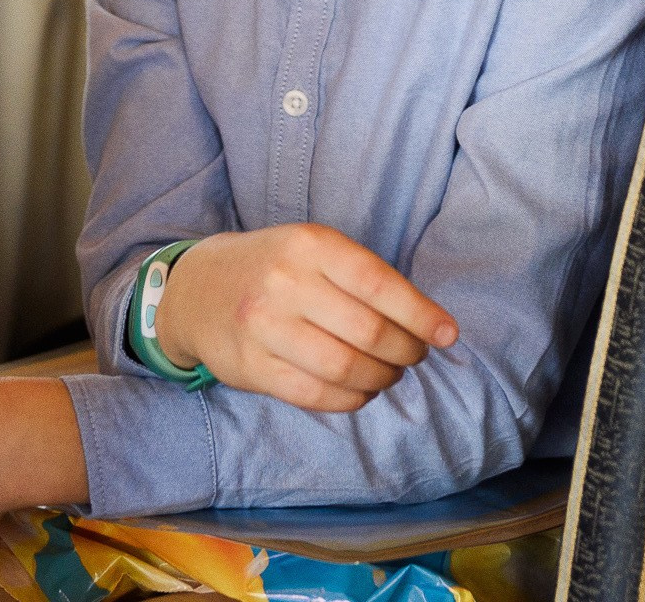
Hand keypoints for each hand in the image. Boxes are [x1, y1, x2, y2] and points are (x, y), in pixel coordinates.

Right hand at [154, 224, 458, 413]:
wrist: (197, 290)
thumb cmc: (274, 268)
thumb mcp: (312, 250)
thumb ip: (362, 277)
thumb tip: (429, 322)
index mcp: (310, 245)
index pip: (379, 284)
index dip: (420, 314)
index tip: (447, 334)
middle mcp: (285, 283)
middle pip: (368, 332)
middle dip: (406, 352)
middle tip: (414, 356)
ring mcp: (264, 327)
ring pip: (345, 368)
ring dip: (381, 379)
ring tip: (388, 374)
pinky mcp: (251, 367)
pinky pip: (316, 395)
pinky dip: (351, 400)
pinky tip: (360, 391)